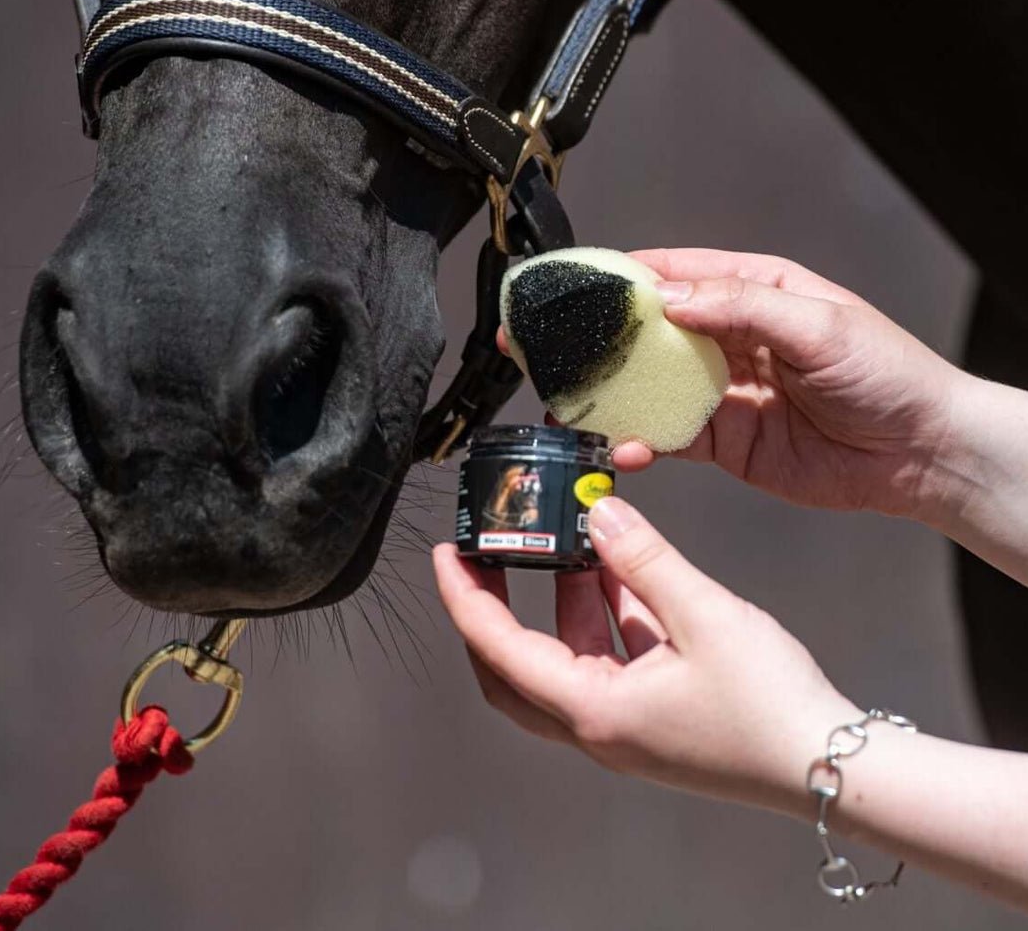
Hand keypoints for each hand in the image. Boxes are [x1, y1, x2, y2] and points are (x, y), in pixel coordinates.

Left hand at [434, 496, 857, 813]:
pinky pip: (610, 658)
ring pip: (566, 657)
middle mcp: (598, 724)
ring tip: (570, 538)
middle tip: (484, 556)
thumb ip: (645, 557)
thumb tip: (597, 510)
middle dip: (493, 609)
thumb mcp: (704, 615)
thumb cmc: (771, 706)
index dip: (464, 597)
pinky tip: (623, 569)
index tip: (446, 553)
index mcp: (593, 711)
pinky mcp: (656, 715)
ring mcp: (627, 724)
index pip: (499, 648)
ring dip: (562, 600)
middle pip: (513, 668)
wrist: (833, 769)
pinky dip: (606, 614)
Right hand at [504, 248, 965, 522]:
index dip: (618, 279)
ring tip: (570, 406)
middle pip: (646, 332)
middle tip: (544, 347)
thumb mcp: (821, 326)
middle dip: (595, 340)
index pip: (671, 274)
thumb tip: (671, 299)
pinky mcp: (722, 439)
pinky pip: (668, 436)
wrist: (920, 455)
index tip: (572, 286)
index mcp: (751, 290)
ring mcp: (721, 389)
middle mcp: (727, 335)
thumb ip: (742, 307)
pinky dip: (639, 442)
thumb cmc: (889, 375)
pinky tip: (624, 449)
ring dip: (609, 396)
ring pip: (647, 387)